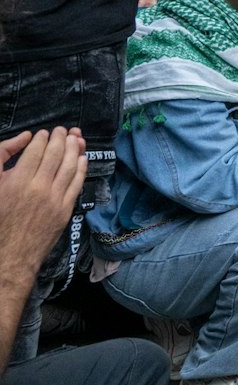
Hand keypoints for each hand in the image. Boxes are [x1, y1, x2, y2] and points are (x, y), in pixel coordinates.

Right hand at [0, 128, 87, 264]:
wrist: (9, 255)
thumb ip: (1, 159)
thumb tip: (23, 139)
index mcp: (16, 183)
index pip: (35, 151)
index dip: (41, 138)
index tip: (43, 133)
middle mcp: (38, 189)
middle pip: (55, 154)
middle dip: (60, 138)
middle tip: (61, 130)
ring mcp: (55, 200)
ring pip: (70, 166)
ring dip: (74, 148)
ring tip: (75, 137)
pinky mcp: (65, 210)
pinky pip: (77, 183)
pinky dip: (82, 167)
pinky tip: (82, 157)